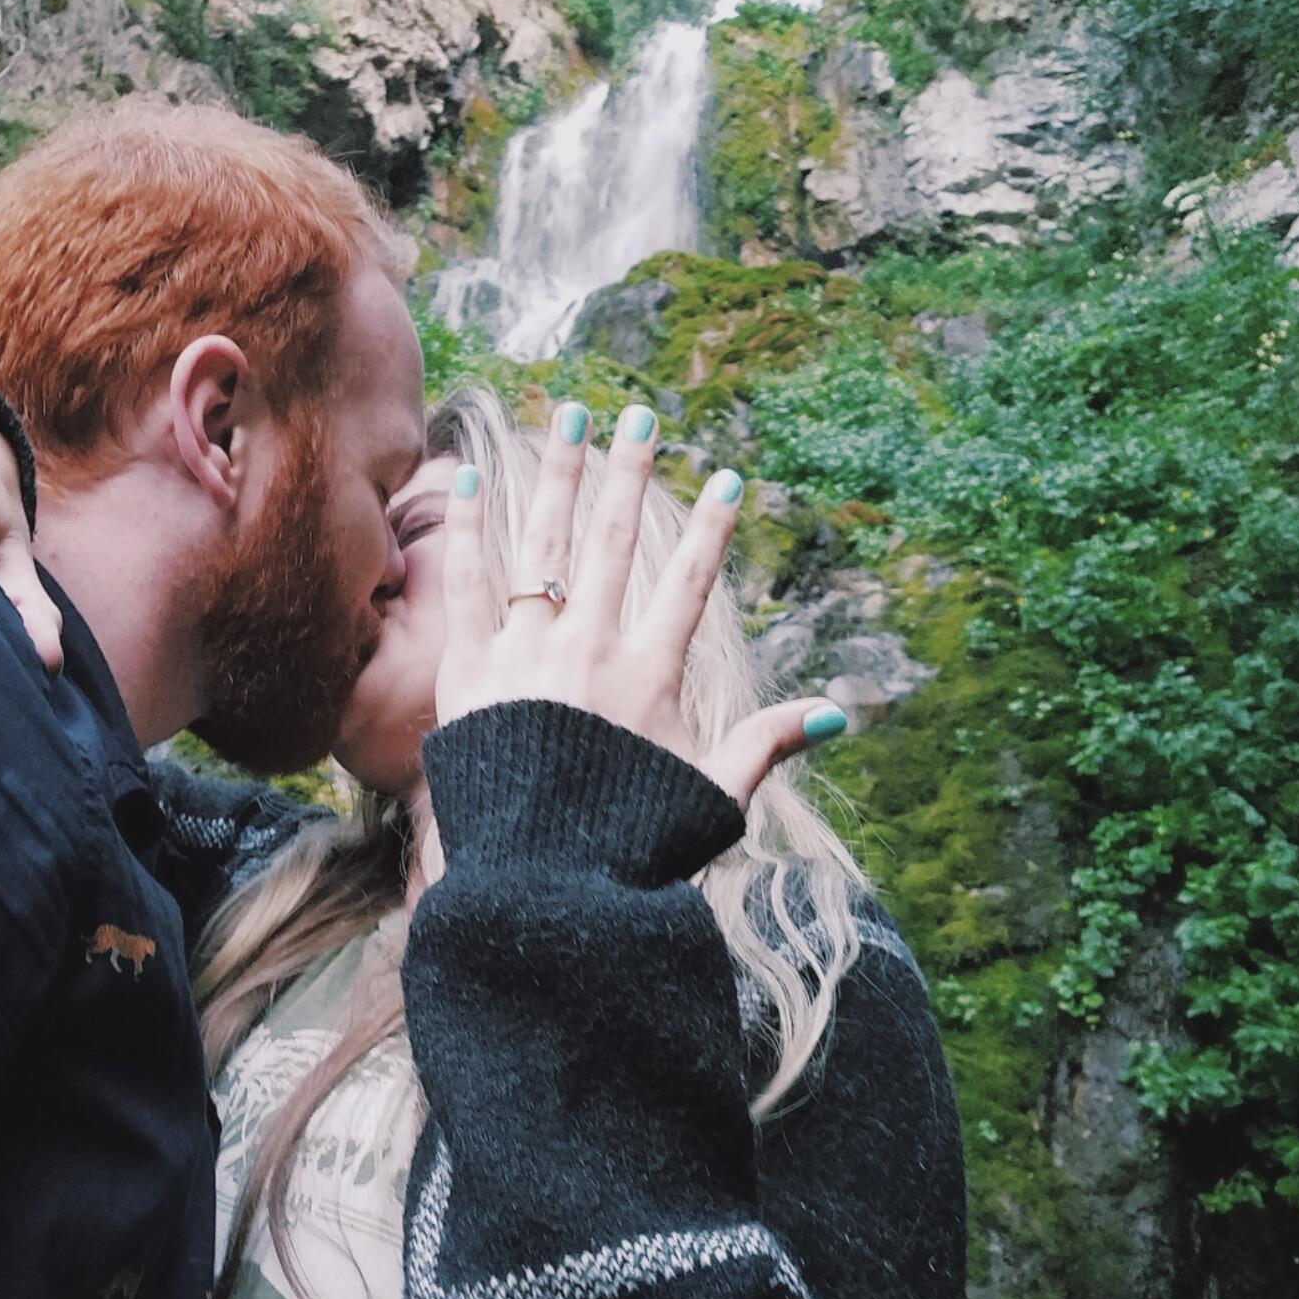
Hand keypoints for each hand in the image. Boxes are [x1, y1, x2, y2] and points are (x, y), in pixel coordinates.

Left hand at [436, 403, 846, 805]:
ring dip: (558, 476)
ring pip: (543, 545)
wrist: (539, 883)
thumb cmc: (626, 845)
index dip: (713, 530)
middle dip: (632, 473)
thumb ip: (767, 743)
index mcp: (650, 675)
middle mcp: (590, 650)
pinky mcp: (469, 670)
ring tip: (568, 416)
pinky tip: (460, 477)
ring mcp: (526, 654)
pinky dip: (464, 529)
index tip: (730, 477)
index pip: (688, 584)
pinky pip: (465, 584)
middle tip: (642, 415)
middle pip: (615, 543)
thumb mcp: (710, 796)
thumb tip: (839, 714)